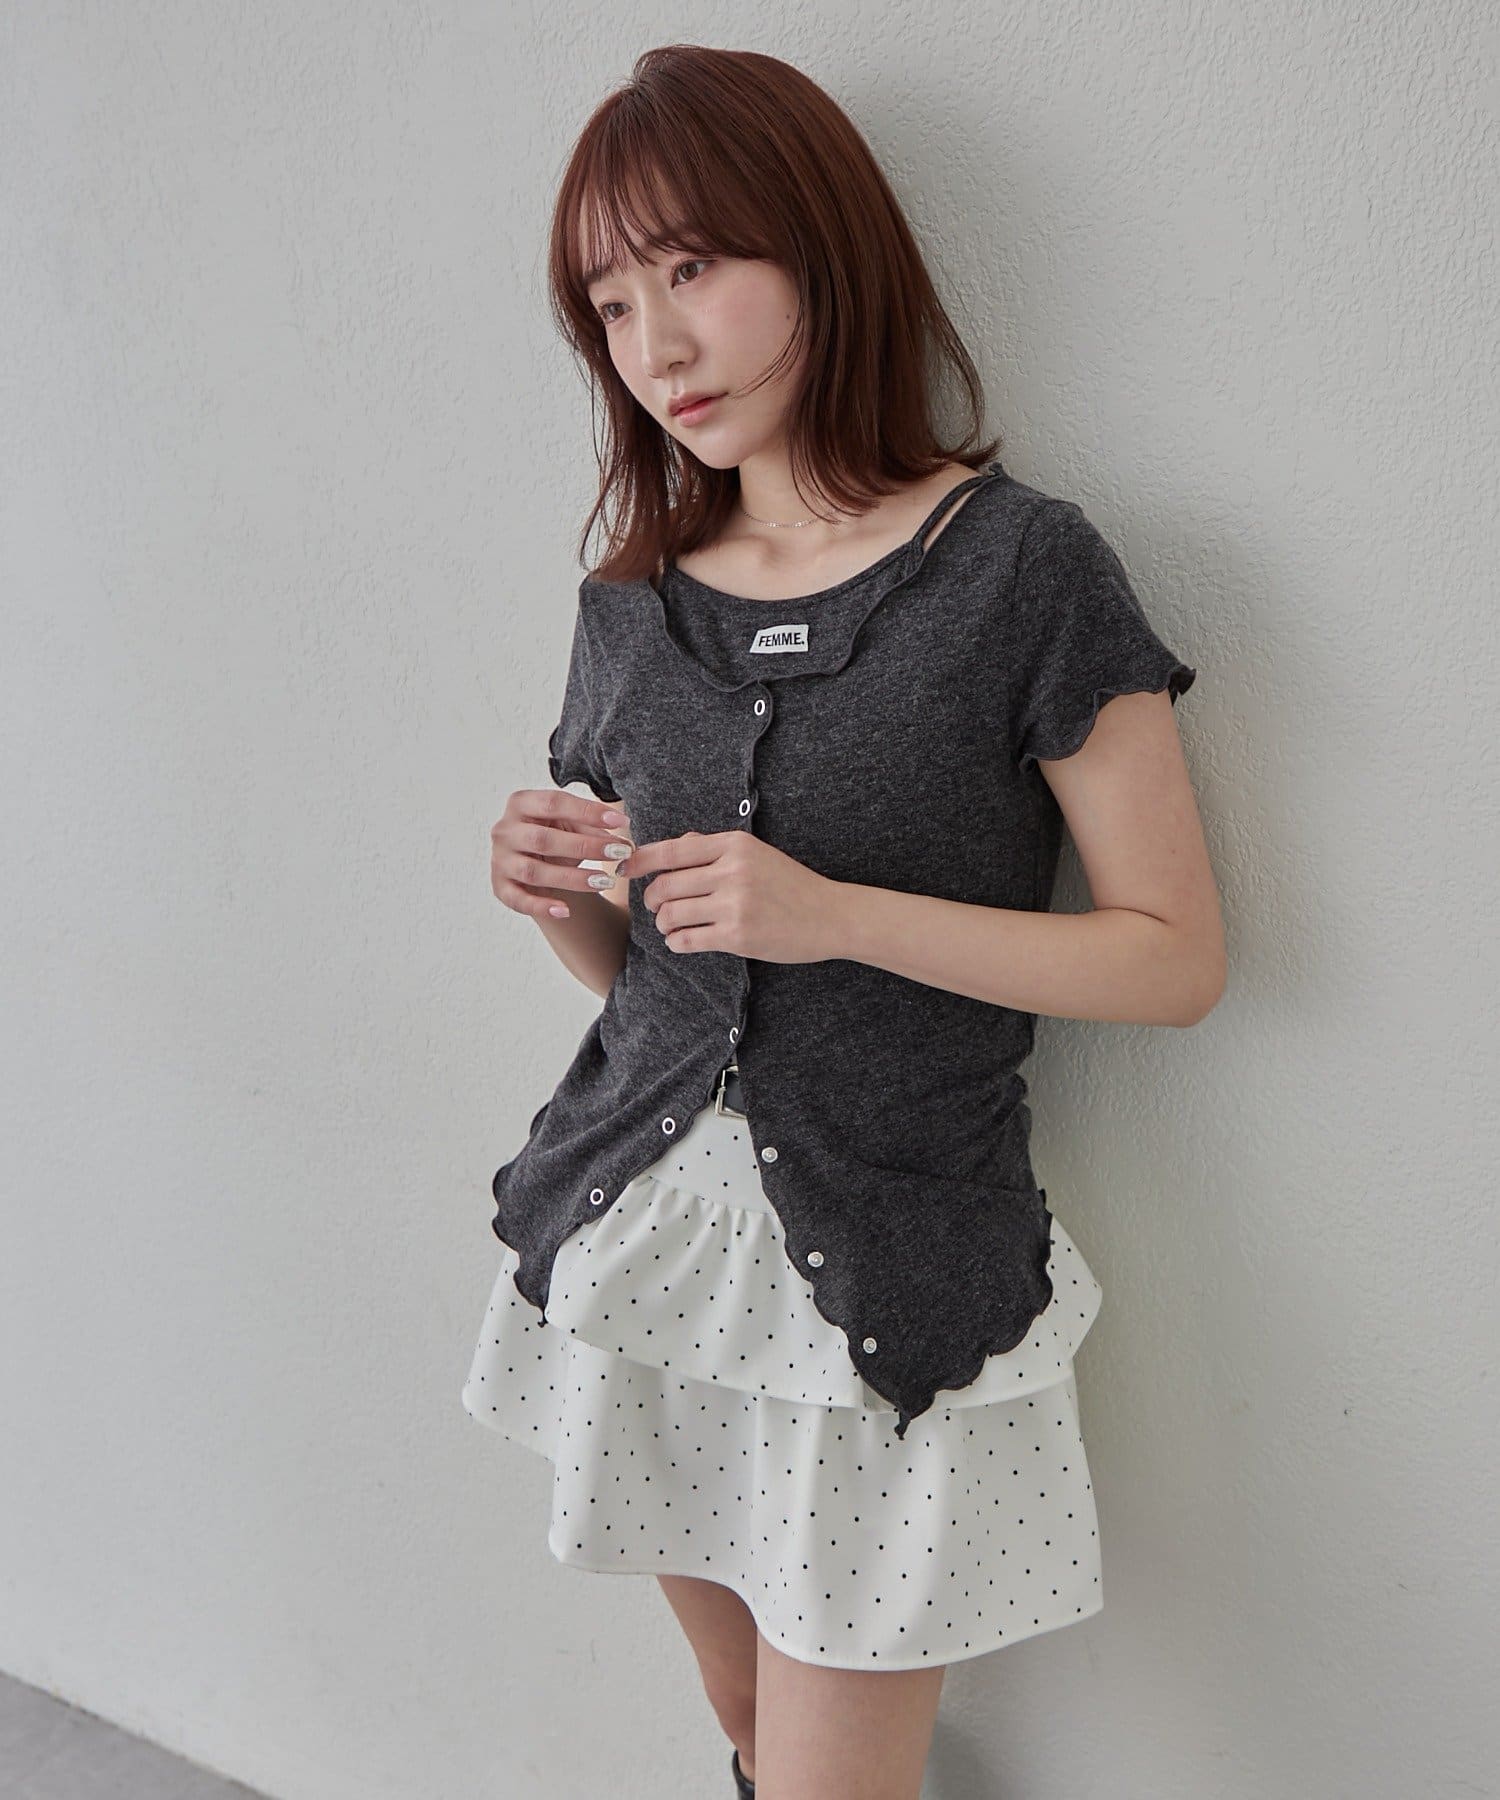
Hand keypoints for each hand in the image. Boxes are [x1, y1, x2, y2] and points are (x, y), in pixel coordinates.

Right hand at [490, 788, 634, 920]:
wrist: (534, 863)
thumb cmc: (555, 836)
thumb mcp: (572, 825)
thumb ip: (594, 827)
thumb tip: (625, 841)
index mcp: (521, 803)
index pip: (554, 803)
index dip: (588, 811)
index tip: (621, 822)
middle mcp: (505, 830)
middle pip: (543, 839)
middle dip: (585, 847)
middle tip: (619, 853)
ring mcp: (500, 860)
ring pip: (534, 872)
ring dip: (572, 878)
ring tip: (605, 881)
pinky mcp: (500, 887)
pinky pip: (519, 900)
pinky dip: (542, 907)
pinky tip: (566, 910)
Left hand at [616, 830, 840, 961]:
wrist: (830, 916)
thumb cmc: (791, 884)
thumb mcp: (756, 854)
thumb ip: (715, 847)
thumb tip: (675, 843)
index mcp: (735, 845)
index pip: (671, 851)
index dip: (639, 861)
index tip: (624, 869)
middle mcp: (732, 871)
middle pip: (665, 884)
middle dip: (652, 899)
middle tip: (656, 906)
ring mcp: (734, 905)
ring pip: (671, 913)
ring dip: (663, 922)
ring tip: (669, 925)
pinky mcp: (737, 936)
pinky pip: (686, 939)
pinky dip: (675, 942)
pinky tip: (680, 941)